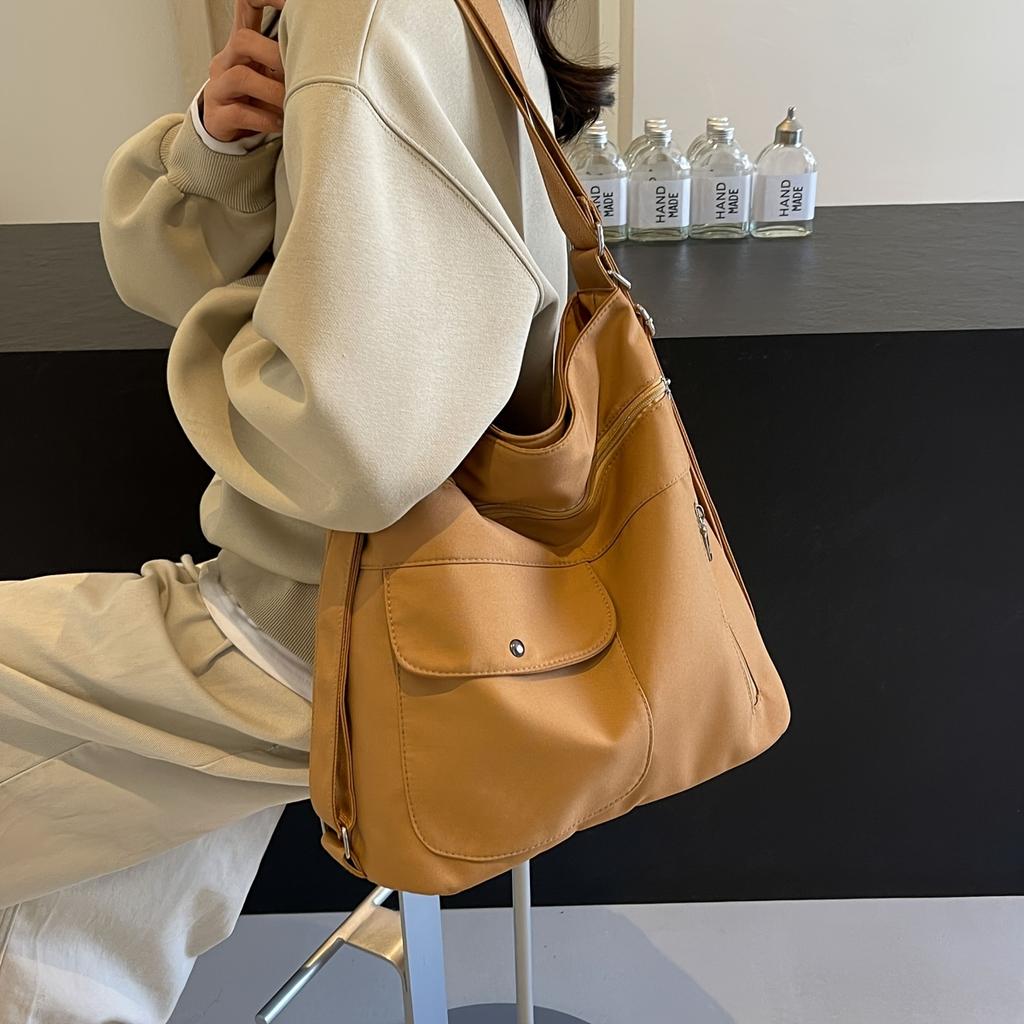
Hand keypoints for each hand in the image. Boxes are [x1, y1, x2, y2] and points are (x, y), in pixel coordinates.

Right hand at [201, 0, 287, 143]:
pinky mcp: (217, 116)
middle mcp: (227, 61)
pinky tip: (280, 124)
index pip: (247, 4)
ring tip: (291, 105)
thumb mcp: (274, 75)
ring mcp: (219, 88)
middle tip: (297, 75)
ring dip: (273, 91)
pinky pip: (240, 113)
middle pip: (242, 40)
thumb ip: (289, 59)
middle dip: (275, 56)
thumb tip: (326, 51)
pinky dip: (266, 119)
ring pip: (241, 76)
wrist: (233, 135)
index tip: (294, 6)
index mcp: (243, 45)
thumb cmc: (260, 100)